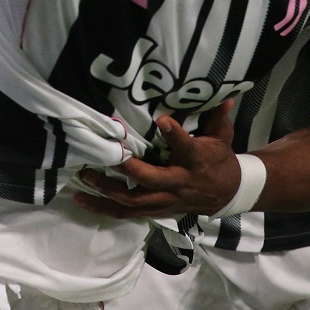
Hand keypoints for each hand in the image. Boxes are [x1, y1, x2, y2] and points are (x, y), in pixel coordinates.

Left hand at [72, 103, 239, 218]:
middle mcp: (178, 183)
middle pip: (150, 180)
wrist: (226, 194)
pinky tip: (84, 200)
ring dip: (106, 192)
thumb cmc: (219, 160)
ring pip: (132, 202)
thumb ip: (217, 117)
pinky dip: (105, 208)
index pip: (185, 147)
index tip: (161, 120)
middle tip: (107, 155)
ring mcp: (164, 200)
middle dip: (127, 169)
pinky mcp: (154, 210)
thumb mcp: (222, 137)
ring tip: (85, 179)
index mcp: (195, 160)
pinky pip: (127, 212)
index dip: (174, 134)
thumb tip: (223, 96)